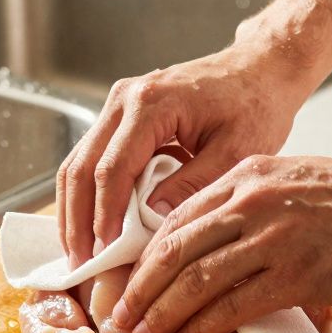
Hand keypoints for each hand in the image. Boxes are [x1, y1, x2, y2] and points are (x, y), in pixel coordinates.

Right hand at [55, 39, 318, 268]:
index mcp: (152, 104)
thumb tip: (150, 218)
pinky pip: (91, 159)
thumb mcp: (235, 151)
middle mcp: (124, 99)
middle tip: (81, 263)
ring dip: (74, 210)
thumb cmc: (255, 105)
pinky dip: (87, 195)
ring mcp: (117, 105)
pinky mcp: (120, 117)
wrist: (258, 70)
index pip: (113, 168)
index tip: (105, 253)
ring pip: (77, 163)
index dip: (105, 215)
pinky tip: (91, 227)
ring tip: (80, 252)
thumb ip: (192, 184)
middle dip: (77, 219)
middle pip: (82, 167)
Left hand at [110, 154, 331, 332]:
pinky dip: (202, 327)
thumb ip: (261, 202)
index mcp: (250, 172)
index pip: (177, 216)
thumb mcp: (303, 179)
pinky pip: (233, 305)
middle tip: (118, 319)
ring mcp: (274, 238)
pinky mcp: (298, 275)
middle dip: (138, 289)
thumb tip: (229, 240)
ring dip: (160, 315)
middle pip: (173, 249)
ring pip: (194, 281)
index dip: (146, 255)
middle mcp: (253, 200)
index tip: (129, 281)